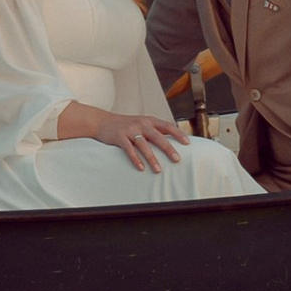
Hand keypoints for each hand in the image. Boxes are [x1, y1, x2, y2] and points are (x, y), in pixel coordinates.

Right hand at [58, 102, 192, 173]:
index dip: (178, 134)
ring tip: (158, 170)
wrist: (102, 121)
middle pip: (158, 136)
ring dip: (152, 158)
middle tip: (177, 160)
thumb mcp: (142, 123)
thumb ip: (155, 130)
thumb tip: (172, 141)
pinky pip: (129, 149)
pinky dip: (135, 159)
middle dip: (168, 148)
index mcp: (149, 120)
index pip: (167, 126)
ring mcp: (130, 130)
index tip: (188, 143)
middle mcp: (141, 123)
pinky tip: (141, 168)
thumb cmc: (126, 125)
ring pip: (143, 145)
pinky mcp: (119, 137)